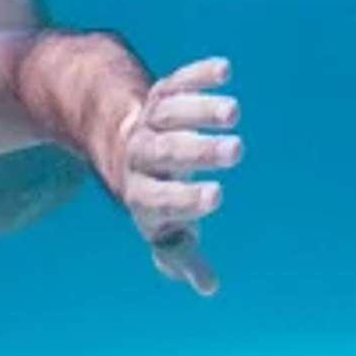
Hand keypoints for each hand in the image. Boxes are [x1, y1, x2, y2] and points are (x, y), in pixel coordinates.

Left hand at [108, 57, 239, 293]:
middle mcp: (141, 155)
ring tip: (234, 112)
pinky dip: (196, 74)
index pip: (160, 198)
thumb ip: (181, 254)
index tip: (218, 196)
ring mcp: (150, 122)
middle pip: (166, 152)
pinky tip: (225, 69)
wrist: (120, 144)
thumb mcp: (162, 228)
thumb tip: (207, 286)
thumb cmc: (153, 197)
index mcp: (142, 194)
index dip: (186, 199)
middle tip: (236, 151)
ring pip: (169, 112)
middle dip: (198, 151)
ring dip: (200, 110)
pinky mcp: (161, 94)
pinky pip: (175, 81)